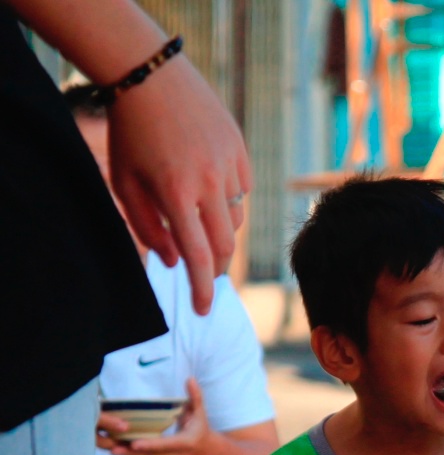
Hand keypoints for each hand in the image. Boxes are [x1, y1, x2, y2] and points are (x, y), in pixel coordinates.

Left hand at [100, 377, 211, 454]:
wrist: (207, 454)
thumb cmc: (201, 430)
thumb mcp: (200, 413)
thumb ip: (195, 397)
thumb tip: (190, 379)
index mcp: (186, 443)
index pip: (167, 444)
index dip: (151, 444)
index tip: (135, 444)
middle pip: (151, 454)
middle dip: (132, 452)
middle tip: (113, 448)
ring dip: (127, 454)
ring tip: (109, 448)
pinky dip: (130, 454)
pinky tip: (114, 448)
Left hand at [107, 55, 251, 314]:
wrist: (151, 77)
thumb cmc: (131, 133)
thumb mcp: (125, 182)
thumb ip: (147, 226)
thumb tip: (175, 261)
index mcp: (174, 193)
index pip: (198, 256)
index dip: (202, 289)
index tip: (203, 310)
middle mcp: (207, 183)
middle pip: (225, 244)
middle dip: (216, 266)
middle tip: (207, 275)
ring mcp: (228, 166)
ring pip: (235, 217)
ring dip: (219, 227)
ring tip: (198, 214)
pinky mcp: (241, 151)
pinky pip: (242, 189)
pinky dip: (228, 197)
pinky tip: (208, 182)